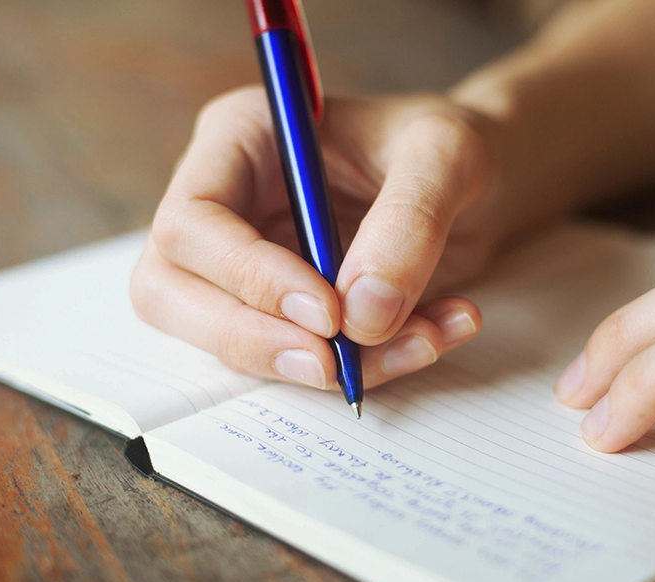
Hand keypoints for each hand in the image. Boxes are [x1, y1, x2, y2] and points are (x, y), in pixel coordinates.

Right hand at [130, 87, 501, 389]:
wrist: (481, 183)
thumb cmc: (450, 146)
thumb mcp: (448, 155)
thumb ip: (409, 223)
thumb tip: (361, 315)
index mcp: (240, 139)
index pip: (191, 222)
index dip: (247, 278)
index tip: (328, 313)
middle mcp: (228, 205)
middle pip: (173, 293)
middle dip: (254, 341)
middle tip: (334, 366)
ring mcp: (247, 264)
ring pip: (231, 342)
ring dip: (325, 365)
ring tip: (425, 339)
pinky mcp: (285, 312)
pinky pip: (297, 359)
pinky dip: (367, 368)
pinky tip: (433, 336)